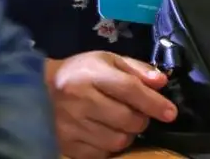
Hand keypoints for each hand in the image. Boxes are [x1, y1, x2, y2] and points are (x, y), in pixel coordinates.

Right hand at [45, 52, 176, 158]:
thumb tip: (162, 82)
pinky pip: (102, 154)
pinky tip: (103, 133)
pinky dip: (109, 147)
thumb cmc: (79, 73)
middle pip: (128, 120)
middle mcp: (81, 100)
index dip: (154, 103)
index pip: (130, 90)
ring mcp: (73, 125)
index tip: (170, 113)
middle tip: (135, 114)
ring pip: (118, 141)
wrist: (39, 90)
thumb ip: (136, 70)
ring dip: (126, 135)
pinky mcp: (67, 145)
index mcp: (91, 74)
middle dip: (140, 120)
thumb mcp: (107, 60)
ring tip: (118, 124)